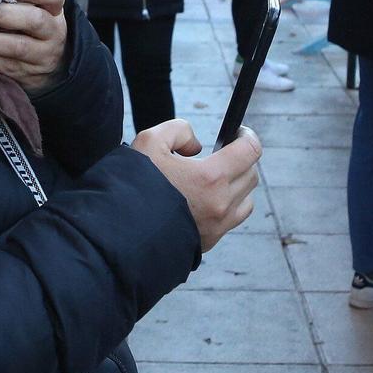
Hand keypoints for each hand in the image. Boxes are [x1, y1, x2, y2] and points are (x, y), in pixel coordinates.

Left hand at [0, 0, 68, 95]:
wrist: (50, 63)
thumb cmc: (31, 23)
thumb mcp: (34, 6)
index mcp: (54, 8)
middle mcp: (53, 31)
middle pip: (34, 20)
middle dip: (0, 15)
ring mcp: (43, 55)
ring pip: (17, 47)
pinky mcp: (28, 74)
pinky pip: (6, 67)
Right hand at [132, 119, 262, 251]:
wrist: (120, 233)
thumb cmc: (134, 186)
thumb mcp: (149, 142)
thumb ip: (178, 131)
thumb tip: (196, 146)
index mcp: (211, 177)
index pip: (251, 150)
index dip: (247, 136)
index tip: (238, 133)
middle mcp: (221, 203)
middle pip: (251, 175)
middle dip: (241, 160)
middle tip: (222, 154)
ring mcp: (218, 225)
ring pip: (246, 200)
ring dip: (237, 186)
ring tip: (214, 181)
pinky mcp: (210, 241)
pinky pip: (231, 220)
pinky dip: (226, 207)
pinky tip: (203, 201)